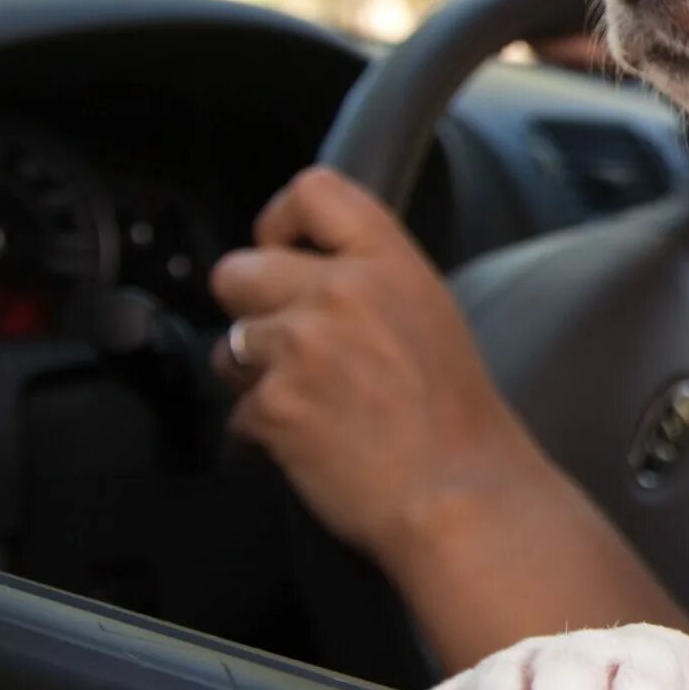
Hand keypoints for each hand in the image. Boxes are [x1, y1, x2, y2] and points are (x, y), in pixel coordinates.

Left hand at [210, 167, 537, 568]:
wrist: (460, 498)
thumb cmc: (458, 422)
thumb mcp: (433, 318)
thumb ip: (373, 284)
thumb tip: (310, 279)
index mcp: (390, 265)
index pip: (313, 191)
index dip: (280, 220)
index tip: (281, 249)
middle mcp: (341, 293)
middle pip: (238, 270)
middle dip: (249, 309)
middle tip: (286, 346)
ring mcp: (301, 348)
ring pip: (228, 345)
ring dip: (252, 375)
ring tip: (309, 405)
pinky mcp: (272, 405)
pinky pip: (237, 409)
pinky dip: (263, 431)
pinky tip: (310, 445)